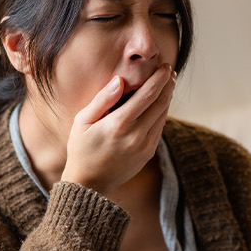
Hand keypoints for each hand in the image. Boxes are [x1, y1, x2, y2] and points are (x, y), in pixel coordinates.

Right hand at [59, 65, 175, 196]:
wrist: (89, 183)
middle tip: (169, 71)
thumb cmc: (81, 149)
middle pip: (160, 103)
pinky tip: (159, 105)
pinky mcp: (148, 153)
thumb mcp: (82, 121)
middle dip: (167, 85)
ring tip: (167, 84)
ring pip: (162, 116)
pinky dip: (161, 113)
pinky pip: (159, 128)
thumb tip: (119, 80)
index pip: (147, 95)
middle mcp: (136, 135)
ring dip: (167, 98)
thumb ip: (102, 99)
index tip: (165, 66)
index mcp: (119, 124)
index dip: (159, 79)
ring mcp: (145, 146)